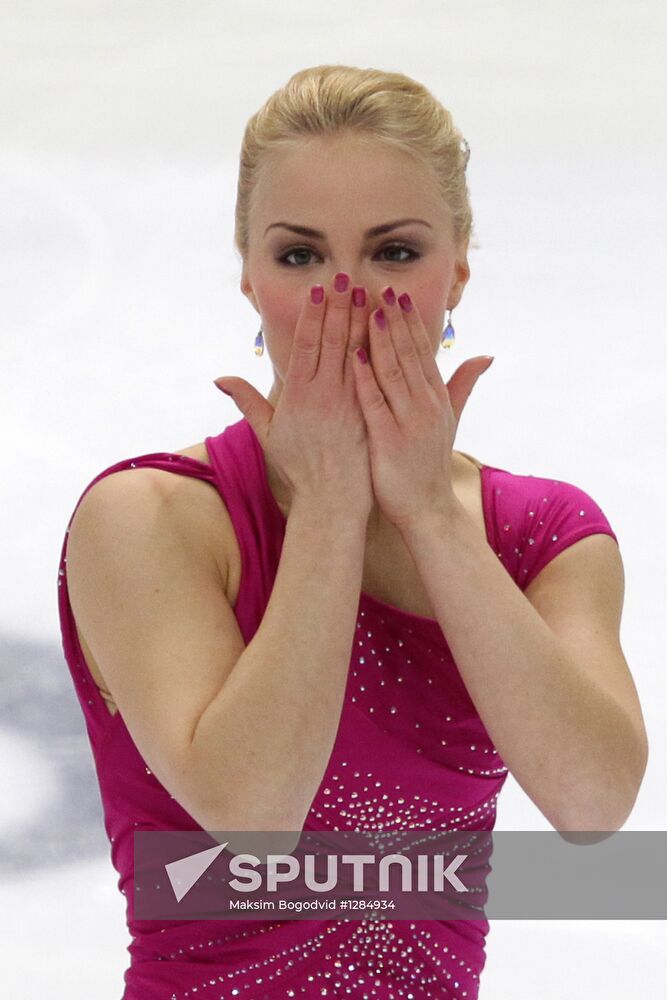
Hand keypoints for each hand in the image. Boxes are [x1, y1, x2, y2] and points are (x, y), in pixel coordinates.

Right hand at [213, 275, 374, 518]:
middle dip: (338, 306)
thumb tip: (220, 378)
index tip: (318, 289)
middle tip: (344, 277)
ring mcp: (350, 402)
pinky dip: (380, 348)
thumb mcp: (268, 434)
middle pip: (333, 340)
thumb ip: (247, 401)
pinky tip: (387, 328)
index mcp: (298, 395)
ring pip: (357, 352)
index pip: (306, 344)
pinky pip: (376, 372)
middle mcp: (324, 394)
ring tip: (367, 291)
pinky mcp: (369, 411)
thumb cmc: (299, 467)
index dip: (312, 314)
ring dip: (362, 319)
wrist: (332, 499)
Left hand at [351, 287, 493, 531]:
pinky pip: (375, 404)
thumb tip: (486, 354)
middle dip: (394, 320)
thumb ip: (463, 385)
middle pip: (408, 355)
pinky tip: (354, 357)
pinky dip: (366, 379)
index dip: (410, 322)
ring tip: (368, 310)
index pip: (423, 352)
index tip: (396, 293)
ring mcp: (409, 422)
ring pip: (393, 372)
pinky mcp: (389, 440)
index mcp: (436, 398)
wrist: (429, 509)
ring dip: (380, 340)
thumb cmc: (430, 463)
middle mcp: (426, 405)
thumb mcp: (451, 420)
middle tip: (379, 287)